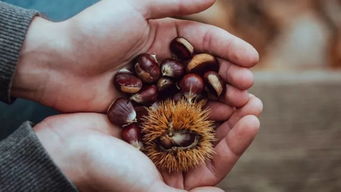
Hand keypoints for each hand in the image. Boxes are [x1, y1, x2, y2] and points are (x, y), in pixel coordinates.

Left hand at [13, 0, 257, 111]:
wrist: (57, 64)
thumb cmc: (93, 32)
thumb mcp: (134, 6)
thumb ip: (173, 1)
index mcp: (165, 34)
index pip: (205, 40)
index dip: (229, 48)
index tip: (252, 60)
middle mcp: (165, 60)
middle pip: (204, 69)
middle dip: (229, 76)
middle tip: (248, 88)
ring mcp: (157, 85)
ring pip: (194, 91)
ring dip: (218, 98)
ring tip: (239, 105)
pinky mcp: (146, 107)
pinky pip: (175, 109)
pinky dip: (194, 114)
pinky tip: (212, 121)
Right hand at [33, 95, 261, 191]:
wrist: (64, 149)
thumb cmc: (105, 173)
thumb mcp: (147, 189)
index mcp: (174, 179)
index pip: (215, 161)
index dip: (237, 142)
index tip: (253, 118)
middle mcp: (170, 158)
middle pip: (209, 138)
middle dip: (232, 118)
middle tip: (252, 97)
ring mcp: (159, 135)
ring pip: (196, 118)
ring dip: (215, 102)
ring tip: (234, 84)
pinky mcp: (147, 115)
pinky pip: (175, 102)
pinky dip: (190, 91)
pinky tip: (203, 77)